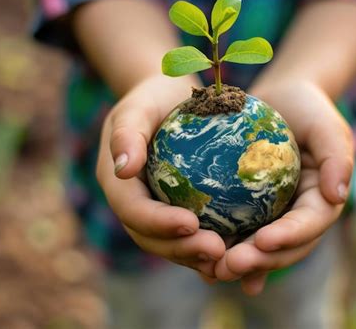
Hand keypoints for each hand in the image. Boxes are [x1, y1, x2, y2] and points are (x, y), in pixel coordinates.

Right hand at [96, 75, 225, 275]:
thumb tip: (123, 167)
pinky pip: (191, 233)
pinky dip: (208, 243)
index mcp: (117, 183)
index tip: (190, 224)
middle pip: (150, 237)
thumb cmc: (153, 98)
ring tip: (229, 258)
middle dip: (181, 249)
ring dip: (197, 256)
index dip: (158, 223)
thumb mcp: (138, 106)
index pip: (132, 210)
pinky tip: (237, 247)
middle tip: (217, 251)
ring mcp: (153, 210)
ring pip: (170, 243)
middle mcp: (133, 203)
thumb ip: (127, 133)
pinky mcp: (174, 209)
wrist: (165, 101)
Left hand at [214, 80, 353, 294]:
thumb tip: (338, 196)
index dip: (289, 237)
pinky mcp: (250, 211)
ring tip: (213, 272)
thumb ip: (336, 157)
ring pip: (259, 248)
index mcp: (321, 202)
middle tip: (229, 265)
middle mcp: (298, 216)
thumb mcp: (326, 126)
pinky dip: (225, 251)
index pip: (309, 225)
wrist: (281, 102)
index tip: (263, 240)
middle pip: (283, 247)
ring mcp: (274, 216)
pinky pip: (238, 234)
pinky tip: (204, 269)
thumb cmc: (307, 110)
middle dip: (259, 261)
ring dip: (239, 264)